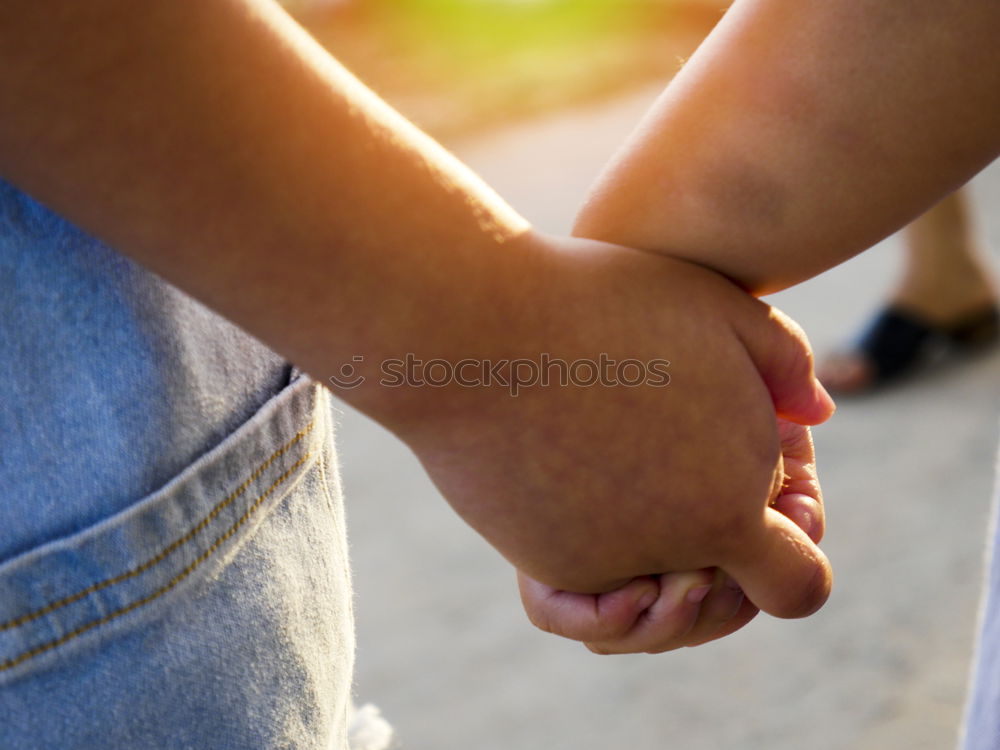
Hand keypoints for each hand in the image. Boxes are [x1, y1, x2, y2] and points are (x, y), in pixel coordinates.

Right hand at [386, 231, 833, 618]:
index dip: (801, 548)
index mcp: (726, 509)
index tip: (780, 500)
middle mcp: (664, 556)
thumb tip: (815, 417)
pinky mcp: (538, 560)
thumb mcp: (718, 308)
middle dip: (731, 555)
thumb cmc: (598, 303)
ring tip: (653, 478)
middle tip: (703, 473)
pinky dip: (608, 560)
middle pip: (723, 603)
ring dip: (667, 560)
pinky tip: (606, 497)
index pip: (799, 587)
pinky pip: (593, 592)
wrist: (470, 328)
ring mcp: (596, 567)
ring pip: (654, 602)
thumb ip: (786, 365)